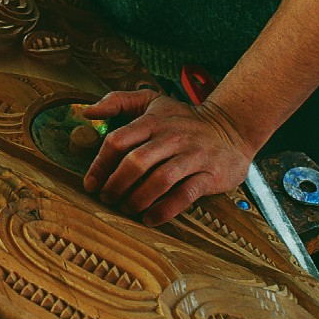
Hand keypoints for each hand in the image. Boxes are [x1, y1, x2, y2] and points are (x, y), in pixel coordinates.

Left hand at [81, 90, 254, 225]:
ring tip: (126, 208)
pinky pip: (184, 195)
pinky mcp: (209, 175)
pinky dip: (164, 210)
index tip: (91, 183)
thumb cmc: (181, 118)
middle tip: (107, 198)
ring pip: (160, 180)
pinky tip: (150, 218)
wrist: (231, 127)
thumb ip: (117, 101)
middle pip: (136, 162)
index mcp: (153, 120)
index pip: (118, 141)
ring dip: (137, 199)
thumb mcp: (151, 100)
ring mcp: (192, 156)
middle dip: (116, 185)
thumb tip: (87, 113)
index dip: (100, 165)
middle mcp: (171, 137)